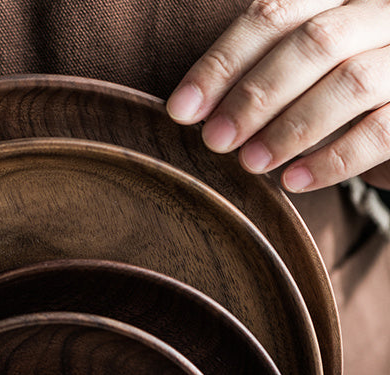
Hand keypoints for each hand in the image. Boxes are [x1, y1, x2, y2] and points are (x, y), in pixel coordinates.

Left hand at [166, 0, 389, 190]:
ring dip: (290, 128)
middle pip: (313, 42)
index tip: (181, 109)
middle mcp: (382, 12)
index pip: (275, 13)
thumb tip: (193, 110)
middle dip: (254, 95)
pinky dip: (334, 159)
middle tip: (215, 141)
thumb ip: (262, 75)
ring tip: (251, 163)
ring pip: (350, 82)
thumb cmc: (342, 97)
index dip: (222, 62)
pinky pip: (382, 130)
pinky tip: (294, 181)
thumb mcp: (304, 73)